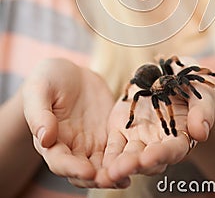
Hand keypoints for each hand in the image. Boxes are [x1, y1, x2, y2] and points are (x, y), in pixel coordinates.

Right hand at [22, 58, 119, 187]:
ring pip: (102, 166)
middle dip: (98, 178)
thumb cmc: (48, 79)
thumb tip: (44, 138)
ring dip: (114, 173)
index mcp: (49, 142)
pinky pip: (117, 151)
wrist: (70, 73)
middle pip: (83, 172)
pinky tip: (138, 162)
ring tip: (129, 174)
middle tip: (114, 179)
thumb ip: (39, 113)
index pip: (59, 162)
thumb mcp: (39, 90)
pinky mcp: (107, 135)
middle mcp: (70, 149)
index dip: (72, 169)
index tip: (87, 172)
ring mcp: (90, 144)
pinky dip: (125, 159)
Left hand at [96, 71, 214, 185]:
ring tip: (109, 173)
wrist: (167, 74)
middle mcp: (159, 143)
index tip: (150, 157)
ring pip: (129, 157)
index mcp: (180, 136)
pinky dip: (109, 156)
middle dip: (136, 165)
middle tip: (123, 169)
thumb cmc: (190, 85)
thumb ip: (202, 111)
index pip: (173, 150)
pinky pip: (114, 146)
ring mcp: (139, 138)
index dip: (162, 154)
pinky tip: (101, 166)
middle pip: (148, 160)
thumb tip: (201, 133)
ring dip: (120, 167)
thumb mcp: (200, 92)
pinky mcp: (121, 130)